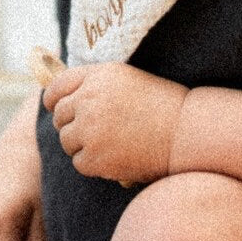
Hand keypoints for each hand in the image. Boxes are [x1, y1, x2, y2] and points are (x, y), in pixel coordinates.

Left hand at [42, 63, 187, 185]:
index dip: (53, 100)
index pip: (57, 87)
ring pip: (66, 141)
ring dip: (83, 145)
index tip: (56, 108)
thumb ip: (93, 84)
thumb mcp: (126, 80)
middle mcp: (89, 100)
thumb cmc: (162, 106)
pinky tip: (115, 157)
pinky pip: (79, 162)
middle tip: (95, 132)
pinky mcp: (95, 157)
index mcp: (97, 76)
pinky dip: (93, 164)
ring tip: (110, 144)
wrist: (188, 132)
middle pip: (60, 117)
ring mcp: (90, 130)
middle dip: (73, 124)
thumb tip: (58, 99)